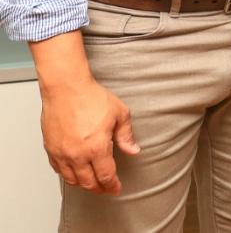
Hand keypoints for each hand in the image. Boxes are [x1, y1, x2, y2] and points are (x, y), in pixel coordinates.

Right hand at [39, 76, 139, 194]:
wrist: (66, 88)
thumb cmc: (91, 97)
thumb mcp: (119, 114)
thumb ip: (126, 135)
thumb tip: (133, 150)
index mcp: (97, 148)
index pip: (106, 175)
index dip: (112, 185)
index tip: (116, 188)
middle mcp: (77, 155)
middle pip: (88, 182)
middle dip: (99, 188)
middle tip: (106, 189)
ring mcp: (62, 153)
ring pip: (71, 179)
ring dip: (83, 184)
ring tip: (91, 184)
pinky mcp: (50, 148)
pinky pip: (58, 169)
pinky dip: (67, 175)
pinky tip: (74, 173)